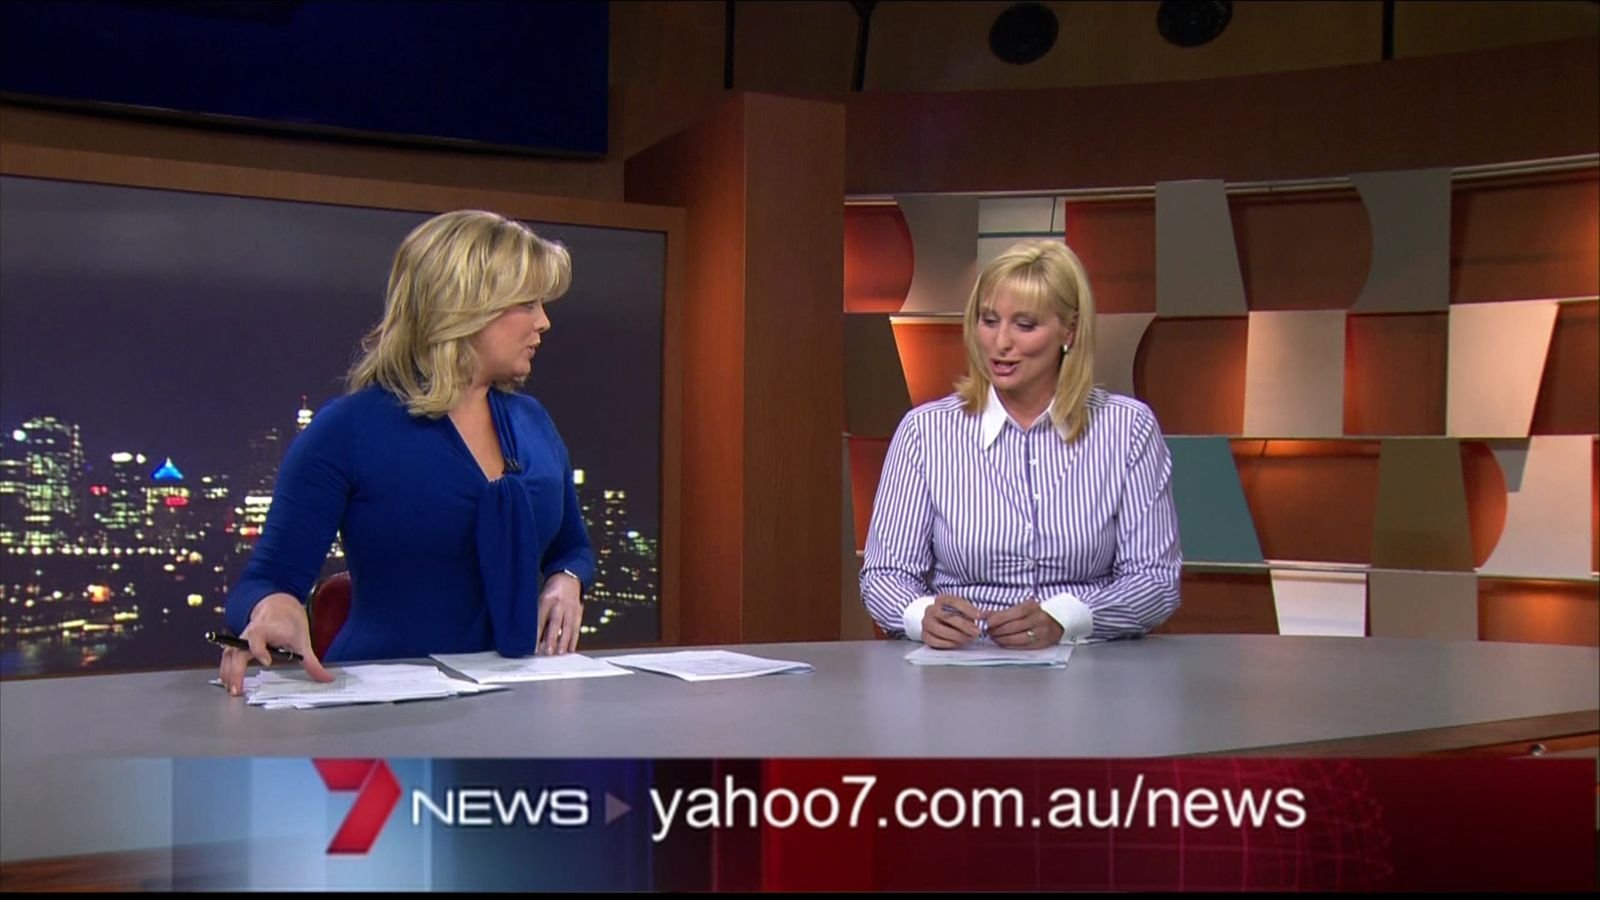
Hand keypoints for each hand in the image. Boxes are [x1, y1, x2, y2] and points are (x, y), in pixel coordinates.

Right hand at [218, 592, 332, 695]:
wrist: (278, 606)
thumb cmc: (289, 622)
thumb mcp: (302, 640)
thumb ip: (311, 662)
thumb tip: (326, 679)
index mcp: (267, 629)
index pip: (257, 637)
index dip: (259, 649)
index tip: (267, 662)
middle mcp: (250, 634)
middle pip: (237, 651)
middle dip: (236, 670)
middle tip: (238, 689)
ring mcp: (242, 639)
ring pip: (229, 655)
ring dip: (227, 673)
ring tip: (232, 690)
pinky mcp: (238, 645)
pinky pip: (228, 657)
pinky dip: (226, 670)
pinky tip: (228, 684)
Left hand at [537, 572, 582, 654]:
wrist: (568, 579)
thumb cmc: (551, 594)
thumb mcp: (541, 602)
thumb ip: (539, 619)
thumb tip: (536, 640)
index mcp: (546, 600)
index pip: (541, 619)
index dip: (537, 634)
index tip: (534, 647)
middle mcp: (559, 604)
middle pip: (556, 623)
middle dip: (552, 638)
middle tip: (548, 652)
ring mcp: (571, 608)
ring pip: (568, 627)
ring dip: (564, 641)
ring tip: (560, 653)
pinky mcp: (579, 612)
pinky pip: (577, 627)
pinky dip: (574, 639)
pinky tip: (570, 649)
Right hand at [920, 594, 983, 648]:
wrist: (934, 621)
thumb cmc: (951, 615)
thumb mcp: (960, 610)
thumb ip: (970, 613)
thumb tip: (984, 618)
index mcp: (941, 600)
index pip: (953, 601)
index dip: (967, 609)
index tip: (979, 616)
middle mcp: (931, 610)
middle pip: (947, 617)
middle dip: (965, 625)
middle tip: (977, 632)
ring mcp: (926, 623)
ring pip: (941, 630)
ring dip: (957, 636)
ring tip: (968, 638)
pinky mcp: (924, 635)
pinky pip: (936, 641)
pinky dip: (949, 643)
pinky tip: (958, 643)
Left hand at [986, 599, 1062, 648]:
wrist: (1059, 620)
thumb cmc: (1037, 613)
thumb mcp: (1022, 607)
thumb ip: (1003, 612)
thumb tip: (984, 615)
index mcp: (1032, 607)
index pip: (1013, 613)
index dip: (998, 619)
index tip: (988, 622)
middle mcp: (1038, 619)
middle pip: (1014, 627)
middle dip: (998, 630)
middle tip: (989, 631)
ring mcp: (1041, 632)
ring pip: (1018, 639)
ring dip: (1002, 639)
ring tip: (994, 638)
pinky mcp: (1041, 643)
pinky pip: (1023, 646)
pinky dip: (1010, 645)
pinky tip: (1003, 643)